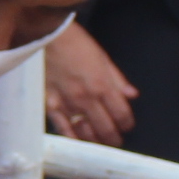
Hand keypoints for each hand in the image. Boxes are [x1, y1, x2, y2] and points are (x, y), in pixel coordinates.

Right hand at [43, 23, 137, 142]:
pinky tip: (79, 141)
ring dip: (95, 140)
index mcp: (103, 85)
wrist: (47, 36)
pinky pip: (63, 129)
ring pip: (85, 133)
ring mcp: (67, 104)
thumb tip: (132, 95)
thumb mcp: (102, 57)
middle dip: (114, 138)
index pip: (122, 114)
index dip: (127, 124)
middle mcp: (87, 98)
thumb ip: (118, 79)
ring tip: (99, 140)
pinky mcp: (50, 106)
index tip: (127, 126)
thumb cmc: (75, 43)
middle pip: (105, 128)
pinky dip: (73, 139)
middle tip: (115, 140)